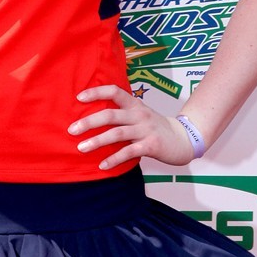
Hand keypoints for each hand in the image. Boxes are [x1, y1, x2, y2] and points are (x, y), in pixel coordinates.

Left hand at [67, 85, 194, 169]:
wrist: (184, 140)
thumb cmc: (155, 128)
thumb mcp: (140, 115)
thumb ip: (121, 114)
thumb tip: (92, 117)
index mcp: (135, 104)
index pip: (114, 91)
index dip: (96, 92)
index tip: (79, 97)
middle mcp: (139, 114)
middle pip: (110, 114)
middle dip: (89, 122)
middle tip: (72, 130)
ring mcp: (146, 129)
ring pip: (117, 133)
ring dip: (97, 141)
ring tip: (81, 148)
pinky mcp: (151, 145)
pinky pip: (129, 152)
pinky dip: (114, 159)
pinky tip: (102, 165)